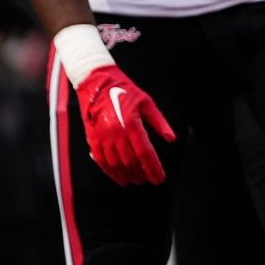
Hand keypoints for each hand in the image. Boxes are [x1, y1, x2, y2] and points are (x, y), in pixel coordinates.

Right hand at [74, 65, 175, 185]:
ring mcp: (102, 138)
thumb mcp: (147, 103)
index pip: (145, 153)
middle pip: (131, 162)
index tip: (159, 178)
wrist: (97, 84)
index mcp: (131, 124)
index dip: (153, 168)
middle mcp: (116, 134)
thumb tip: (171, 138)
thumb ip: (159, 122)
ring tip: (136, 180)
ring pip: (116, 164)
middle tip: (149, 180)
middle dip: (142, 174)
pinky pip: (102, 162)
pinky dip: (111, 173)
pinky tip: (119, 178)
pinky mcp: (93, 140)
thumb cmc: (123, 91)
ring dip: (127, 176)